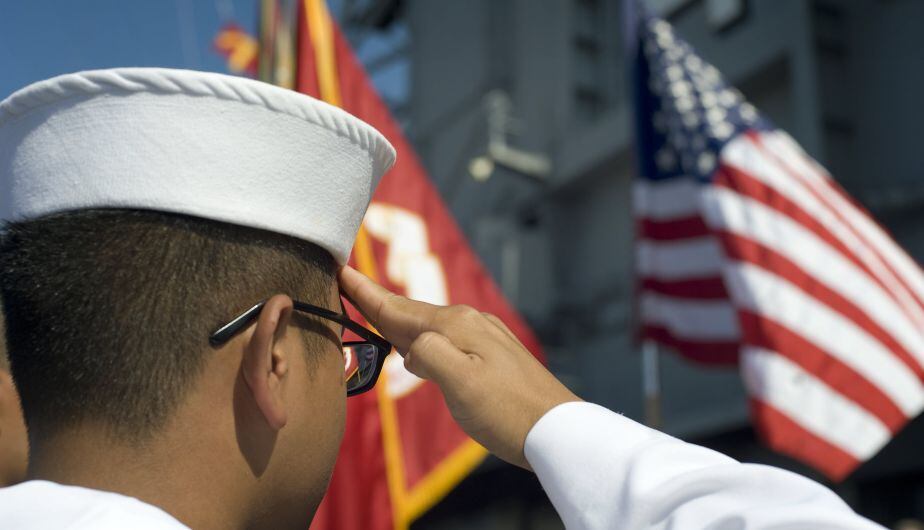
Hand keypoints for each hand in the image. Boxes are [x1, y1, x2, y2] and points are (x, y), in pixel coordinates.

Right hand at [339, 265, 580, 468]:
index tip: (340, 271)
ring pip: (429, 326)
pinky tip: (418, 348)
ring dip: (399, 321)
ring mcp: (483, 337)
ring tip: (373, 311)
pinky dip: (422, 339)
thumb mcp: (460, 383)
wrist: (557, 430)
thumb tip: (411, 349)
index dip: (365, 294)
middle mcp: (469, 323)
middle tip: (347, 284)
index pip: (398, 309)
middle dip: (378, 302)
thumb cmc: (507, 411)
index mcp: (456, 326)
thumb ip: (428, 355)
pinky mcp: (492, 355)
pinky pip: (446, 340)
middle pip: (412, 313)